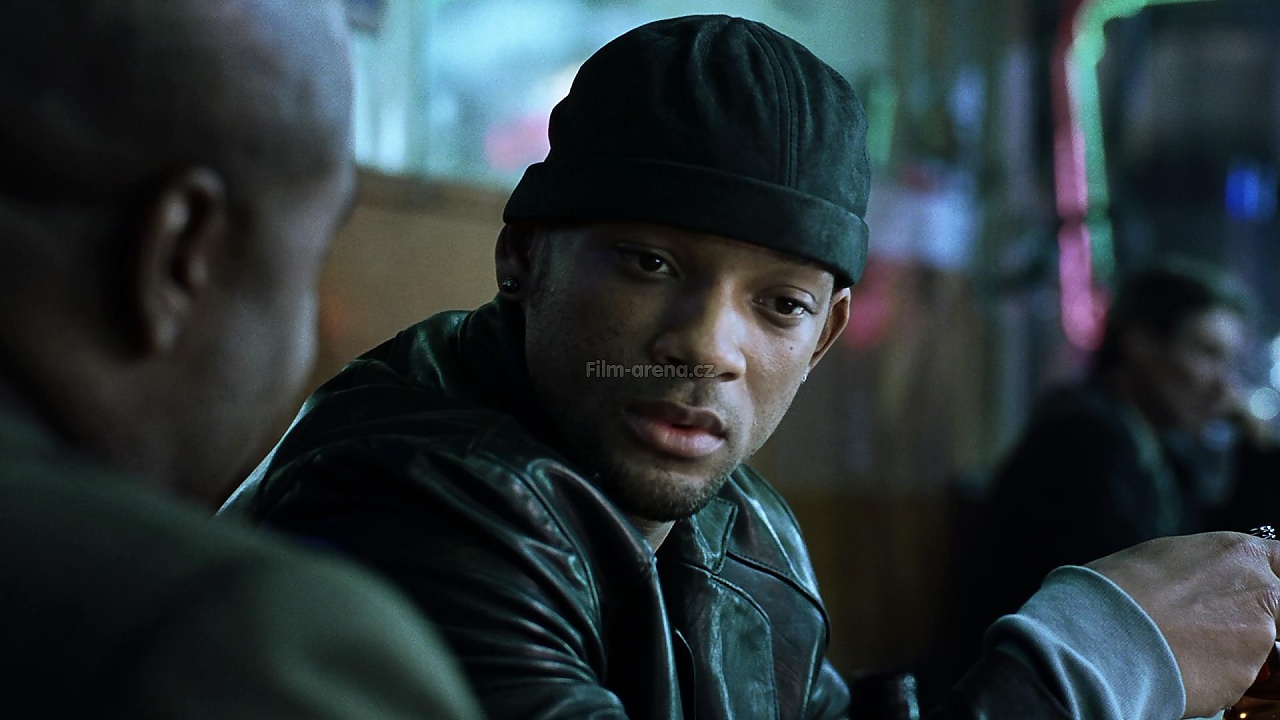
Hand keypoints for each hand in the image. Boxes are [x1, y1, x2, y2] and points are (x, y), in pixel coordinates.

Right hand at [1086, 532, 1279, 718]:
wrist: (1100, 631)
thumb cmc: (1117, 589)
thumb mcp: (1164, 557)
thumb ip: (1205, 570)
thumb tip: (1209, 583)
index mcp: (1238, 552)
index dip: (1273, 580)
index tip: (1261, 592)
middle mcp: (1259, 589)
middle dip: (1262, 619)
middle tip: (1218, 626)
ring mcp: (1257, 635)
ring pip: (1255, 645)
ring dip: (1228, 649)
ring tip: (1179, 646)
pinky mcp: (1244, 676)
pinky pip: (1235, 676)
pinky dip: (1212, 675)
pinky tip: (1177, 666)